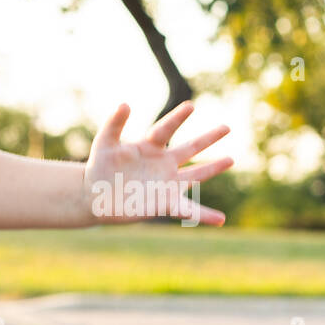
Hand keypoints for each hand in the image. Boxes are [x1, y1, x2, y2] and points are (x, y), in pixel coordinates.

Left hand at [84, 101, 233, 226]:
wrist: (94, 196)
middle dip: (208, 138)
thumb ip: (113, 124)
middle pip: (189, 148)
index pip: (165, 130)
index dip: (177, 119)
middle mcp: (162, 163)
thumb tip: (125, 104)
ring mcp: (166, 182)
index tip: (191, 106)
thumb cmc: (100, 168)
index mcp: (149, 147)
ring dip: (213, 168)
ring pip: (195, 175)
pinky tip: (221, 220)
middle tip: (227, 127)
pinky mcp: (164, 202)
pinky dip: (205, 215)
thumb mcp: (104, 144)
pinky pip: (188, 210)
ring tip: (230, 159)